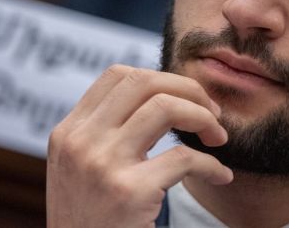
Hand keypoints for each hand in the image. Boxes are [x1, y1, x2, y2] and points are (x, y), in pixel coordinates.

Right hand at [46, 64, 232, 227]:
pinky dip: (212, 164)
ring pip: (165, 107)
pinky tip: (220, 175)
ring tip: (218, 138)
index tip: (186, 98)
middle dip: (189, 89)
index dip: (161, 78)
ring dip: (204, 118)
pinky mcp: (129, 193)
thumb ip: (104, 134)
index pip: (117, 76)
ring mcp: (102, 166)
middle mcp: (80, 143)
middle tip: (212, 112)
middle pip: (143, 82)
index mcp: (68, 133)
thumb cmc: (91, 222)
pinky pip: (185, 158)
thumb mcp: (78, 171)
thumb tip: (160, 97)